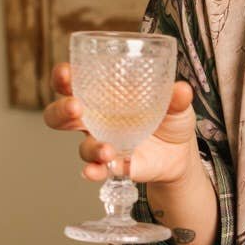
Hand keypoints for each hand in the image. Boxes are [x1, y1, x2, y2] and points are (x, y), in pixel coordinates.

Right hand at [42, 61, 199, 186]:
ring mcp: (103, 143)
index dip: (63, 77)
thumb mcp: (176, 105)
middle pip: (62, 115)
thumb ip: (177, 98)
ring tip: (107, 149)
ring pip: (82, 146)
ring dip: (91, 147)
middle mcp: (96, 119)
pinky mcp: (114, 165)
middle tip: (75, 107)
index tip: (66, 73)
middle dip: (62, 110)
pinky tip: (96, 171)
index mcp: (105, 95)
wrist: (181, 153)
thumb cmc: (170, 118)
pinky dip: (95, 171)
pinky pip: (97, 169)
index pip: (74, 82)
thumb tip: (182, 89)